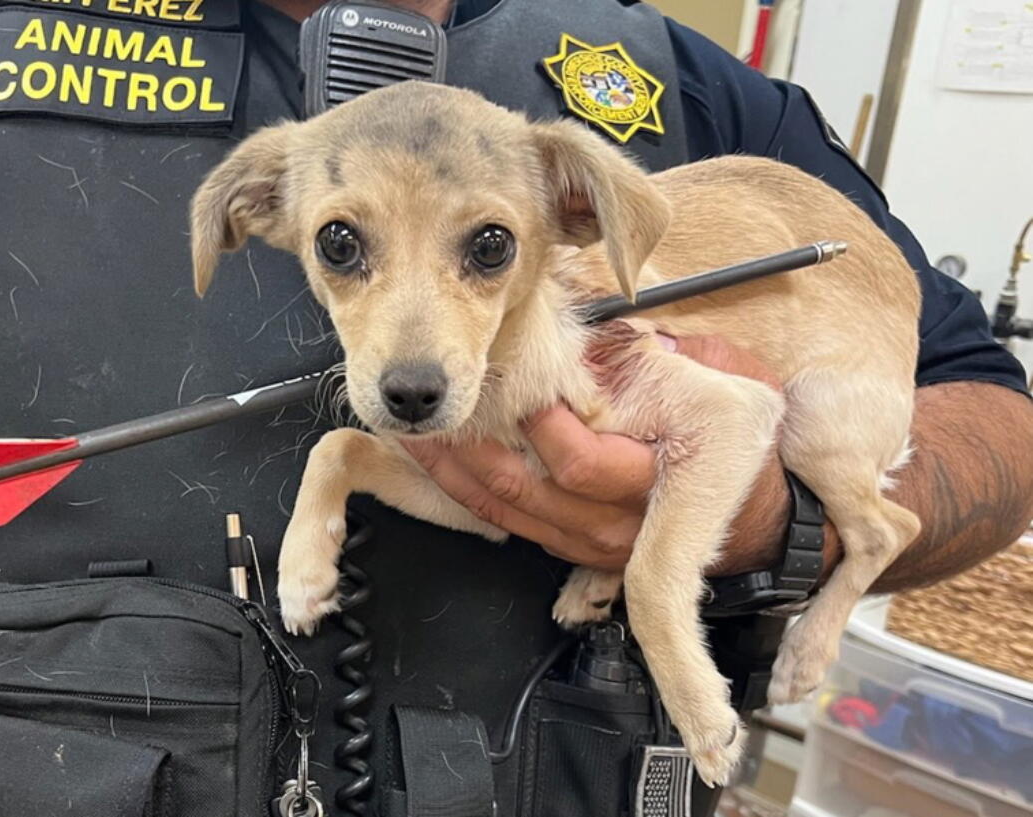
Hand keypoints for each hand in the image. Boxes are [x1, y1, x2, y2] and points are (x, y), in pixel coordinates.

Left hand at [402, 335, 790, 572]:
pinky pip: (506, 524)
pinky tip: (438, 463)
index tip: (508, 384)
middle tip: (437, 405)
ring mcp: (588, 541)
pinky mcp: (570, 548)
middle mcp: (615, 521)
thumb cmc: (743, 446)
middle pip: (526, 489)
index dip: (538, 426)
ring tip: (415, 431)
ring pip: (505, 510)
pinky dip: (467, 493)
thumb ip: (663, 357)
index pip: (579, 461)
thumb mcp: (723, 384)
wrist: (763, 520)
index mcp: (655, 477)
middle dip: (472, 447)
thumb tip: (601, 328)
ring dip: (454, 471)